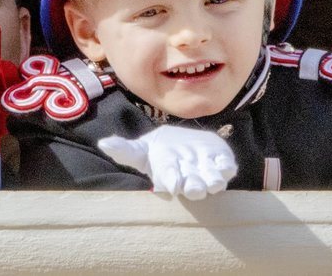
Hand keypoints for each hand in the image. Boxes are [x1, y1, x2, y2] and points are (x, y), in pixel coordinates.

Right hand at [98, 125, 236, 199]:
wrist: (180, 146)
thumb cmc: (158, 154)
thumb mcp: (140, 151)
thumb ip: (124, 150)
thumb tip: (103, 142)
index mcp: (169, 176)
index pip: (169, 181)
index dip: (170, 183)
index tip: (171, 186)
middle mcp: (189, 177)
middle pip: (193, 187)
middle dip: (195, 188)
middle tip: (195, 188)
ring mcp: (207, 171)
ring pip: (213, 181)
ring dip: (215, 181)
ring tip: (215, 180)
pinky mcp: (221, 161)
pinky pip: (227, 168)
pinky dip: (228, 167)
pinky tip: (226, 164)